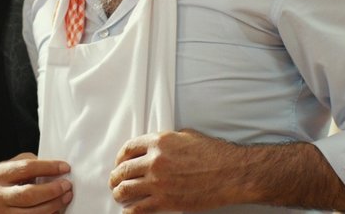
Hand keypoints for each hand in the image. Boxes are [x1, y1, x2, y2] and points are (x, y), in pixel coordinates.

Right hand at [0, 153, 72, 212]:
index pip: (26, 168)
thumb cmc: (5, 182)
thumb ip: (31, 166)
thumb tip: (56, 170)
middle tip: (67, 185)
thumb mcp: (12, 167)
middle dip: (52, 190)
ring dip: (54, 205)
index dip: (48, 167)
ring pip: (33, 213)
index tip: (64, 167)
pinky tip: (56, 209)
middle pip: (29, 194)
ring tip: (66, 197)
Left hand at [109, 129, 246, 212]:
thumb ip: (167, 141)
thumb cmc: (213, 154)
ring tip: (119, 196)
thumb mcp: (186, 137)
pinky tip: (129, 211)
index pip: (128, 148)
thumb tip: (157, 147)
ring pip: (125, 189)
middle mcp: (154, 160)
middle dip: (115, 178)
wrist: (230, 173)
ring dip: (119, 194)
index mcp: (159, 142)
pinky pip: (138, 208)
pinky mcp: (164, 201)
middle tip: (114, 182)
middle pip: (123, 170)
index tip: (119, 163)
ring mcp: (158, 181)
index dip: (120, 157)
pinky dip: (130, 211)